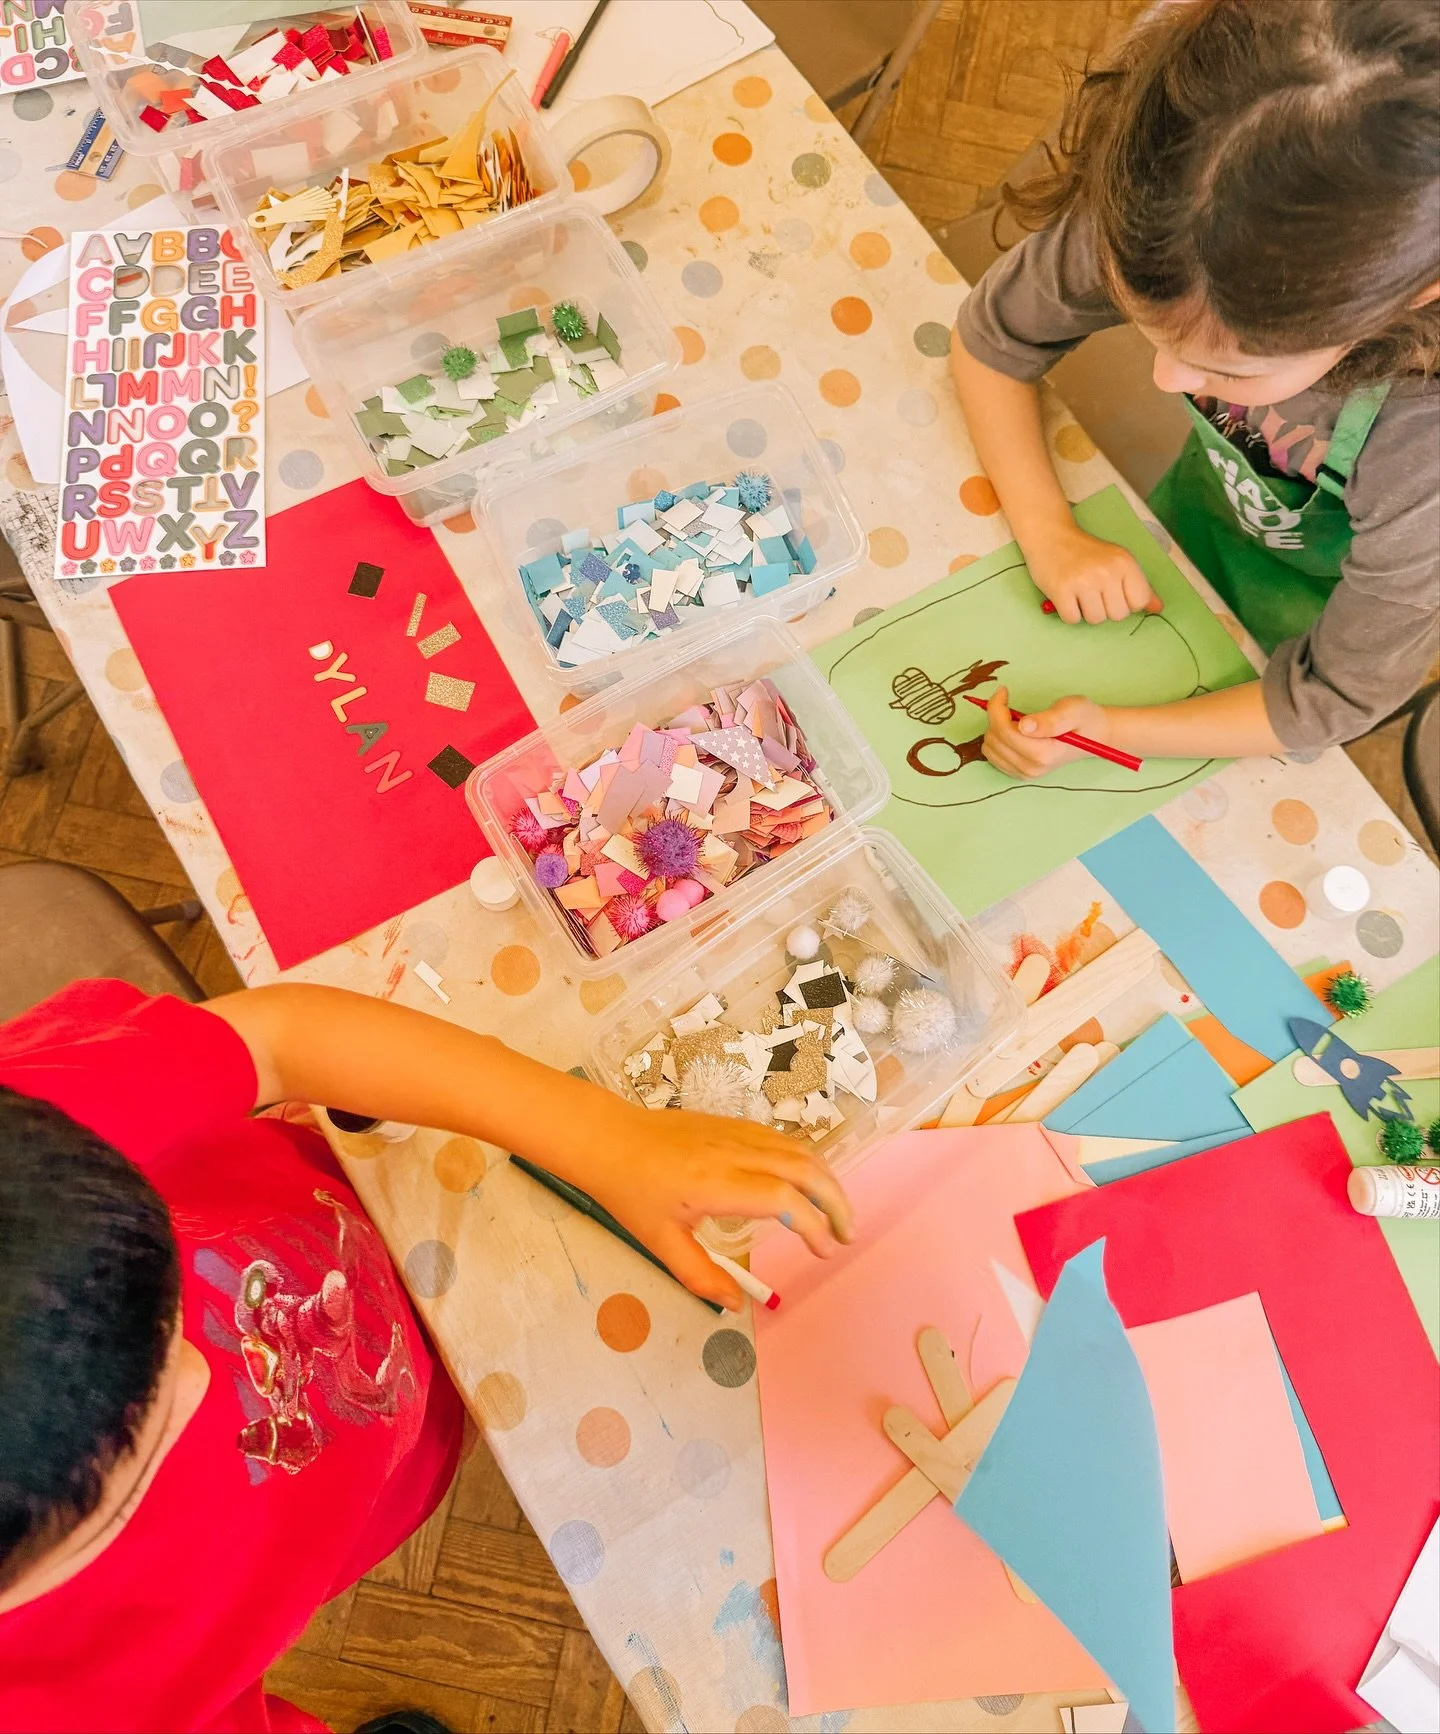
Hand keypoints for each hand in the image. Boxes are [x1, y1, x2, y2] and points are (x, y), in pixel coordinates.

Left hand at [581, 1101, 855, 1309]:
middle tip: (847, 1233)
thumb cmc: (629, 1190)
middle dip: (835, 1200)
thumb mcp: (659, 1241)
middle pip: (805, 1168)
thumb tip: (735, 1303)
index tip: (824, 1251)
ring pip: (798, 1148)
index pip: (783, 1200)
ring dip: (826, 1178)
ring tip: (836, 1212)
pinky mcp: (734, 1123)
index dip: (812, 1226)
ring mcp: (736, 1132)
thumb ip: (700, 1275)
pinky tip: (808, 1183)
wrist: (608, 1138)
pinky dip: (806, 1161)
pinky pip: (782, 1139)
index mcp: (717, 1183)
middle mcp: (735, 1152)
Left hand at [982, 685, 1110, 780]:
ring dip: (996, 728)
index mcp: (1043, 754)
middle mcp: (1031, 768)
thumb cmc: (1084, 719)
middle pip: (994, 739)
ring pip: (989, 747)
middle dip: (997, 717)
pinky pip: (993, 755)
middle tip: (1012, 704)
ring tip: (1015, 719)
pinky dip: (997, 739)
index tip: (1004, 691)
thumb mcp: (1072, 710)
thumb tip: (1024, 726)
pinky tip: (1012, 731)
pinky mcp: (1018, 773)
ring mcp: (1024, 774)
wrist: (1094, 736)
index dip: (997, 707)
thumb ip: (1050, 720)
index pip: (1003, 730)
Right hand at [1027, 522, 1162, 624]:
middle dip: (1105, 608)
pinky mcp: (1061, 590)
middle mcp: (1107, 572)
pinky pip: (1073, 619)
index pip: (1139, 602)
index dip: (1126, 602)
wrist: (1051, 537)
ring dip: (1086, 612)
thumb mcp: (1118, 562)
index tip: (1113, 591)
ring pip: (1096, 620)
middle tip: (1093, 591)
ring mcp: (1083, 581)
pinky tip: (1067, 597)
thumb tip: (1158, 608)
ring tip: (1080, 594)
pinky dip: (1069, 613)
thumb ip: (1139, 585)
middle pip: (1117, 615)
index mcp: (1125, 563)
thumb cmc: (1087, 553)